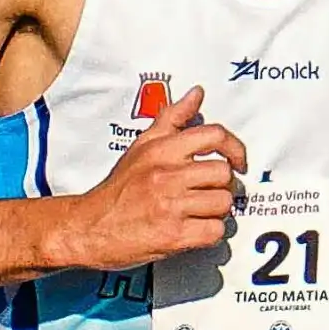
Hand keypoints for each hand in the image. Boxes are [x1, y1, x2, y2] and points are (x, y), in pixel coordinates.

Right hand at [50, 88, 245, 272]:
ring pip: (223, 203)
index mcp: (162, 150)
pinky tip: (194, 229)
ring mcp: (171, 205)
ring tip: (198, 211)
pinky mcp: (174, 235)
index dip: (235, 148)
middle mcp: (167, 175)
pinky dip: (209, 233)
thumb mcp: (142, 146)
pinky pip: (214, 231)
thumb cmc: (118, 189)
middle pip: (223, 173)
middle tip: (209, 191)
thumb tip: (196, 94)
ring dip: (216, 211)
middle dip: (221, 185)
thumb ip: (172, 118)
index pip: (213, 136)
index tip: (239, 160)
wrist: (89, 227)